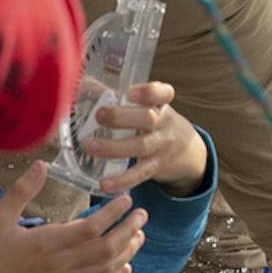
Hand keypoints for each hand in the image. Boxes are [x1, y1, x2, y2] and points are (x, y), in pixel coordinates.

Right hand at [0, 162, 148, 272]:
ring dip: (127, 252)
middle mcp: (61, 264)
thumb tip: (42, 164)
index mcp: (48, 242)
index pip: (91, 228)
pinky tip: (125, 269)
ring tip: (140, 235)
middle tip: (143, 214)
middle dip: (128, 230)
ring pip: (105, 269)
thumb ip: (22, 191)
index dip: (113, 213)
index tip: (127, 198)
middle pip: (106, 248)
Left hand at [80, 83, 208, 196]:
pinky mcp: (156, 167)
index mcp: (161, 105)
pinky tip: (105, 184)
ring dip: (114, 148)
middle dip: (121, 117)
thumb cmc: (157, 123)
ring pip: (140, 146)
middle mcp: (164, 124)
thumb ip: (125, 100)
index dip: (148, 92)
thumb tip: (83, 88)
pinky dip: (122, 180)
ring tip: (90, 146)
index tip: (130, 93)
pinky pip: (139, 174)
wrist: (187, 151)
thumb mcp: (152, 107)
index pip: (162, 94)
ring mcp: (162, 146)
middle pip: (147, 118)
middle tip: (98, 115)